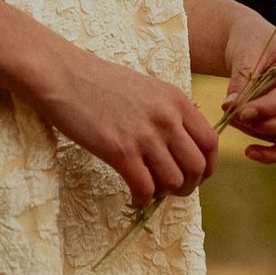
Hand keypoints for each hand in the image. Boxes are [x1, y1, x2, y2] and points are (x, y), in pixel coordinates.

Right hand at [29, 45, 220, 205]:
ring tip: (150, 190)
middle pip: (197, 166)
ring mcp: (145, 134)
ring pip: (173, 181)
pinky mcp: (120, 151)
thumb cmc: (102, 83)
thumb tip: (181, 146)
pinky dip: (142, 198)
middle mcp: (167, 117)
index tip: (197, 176)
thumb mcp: (148, 90)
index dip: (207, 166)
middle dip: (189, 185)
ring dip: (164, 193)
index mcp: (177, 100)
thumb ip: (168, 113)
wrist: (65, 75)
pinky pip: (144, 188)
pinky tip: (133, 195)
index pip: (210, 142)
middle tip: (173, 190)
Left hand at [220, 8, 275, 164]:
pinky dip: (271, 155)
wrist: (251, 46)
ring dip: (262, 135)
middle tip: (237, 119)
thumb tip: (232, 106)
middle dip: (269, 126)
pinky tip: (248, 151)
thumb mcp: (246, 54)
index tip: (238, 112)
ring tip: (232, 120)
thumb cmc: (251, 44)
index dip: (267, 108)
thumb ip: (242, 80)